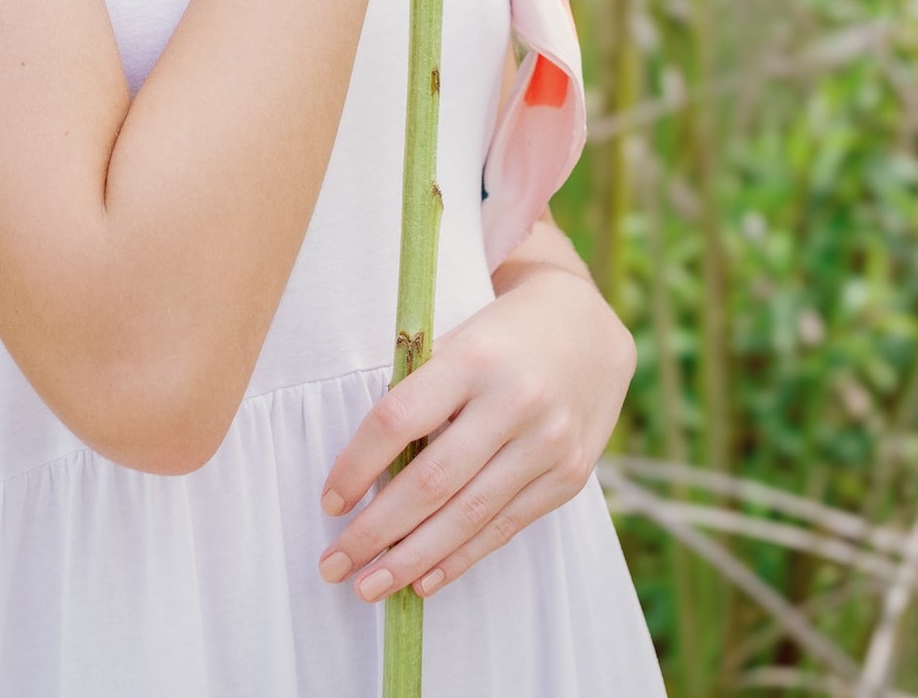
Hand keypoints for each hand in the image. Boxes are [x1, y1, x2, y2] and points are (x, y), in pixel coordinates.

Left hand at [314, 267, 636, 602]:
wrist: (588, 329)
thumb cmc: (500, 336)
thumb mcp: (457, 340)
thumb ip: (417, 392)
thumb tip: (363, 470)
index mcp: (473, 358)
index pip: (399, 419)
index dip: (357, 466)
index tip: (328, 503)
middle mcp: (514, 402)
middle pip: (431, 482)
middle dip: (376, 531)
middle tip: (333, 565)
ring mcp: (547, 444)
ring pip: (468, 517)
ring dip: (411, 560)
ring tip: (368, 588)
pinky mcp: (569, 477)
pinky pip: (505, 527)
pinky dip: (460, 558)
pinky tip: (423, 581)